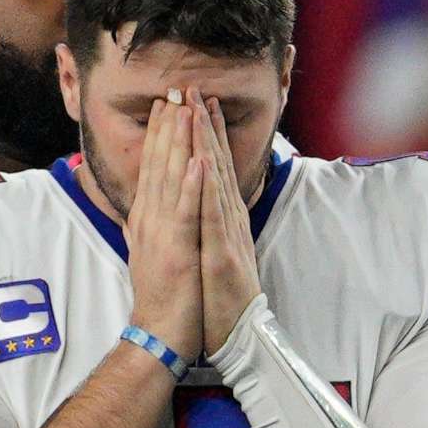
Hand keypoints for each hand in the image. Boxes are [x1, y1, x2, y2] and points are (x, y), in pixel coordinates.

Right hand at [123, 98, 203, 361]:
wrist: (159, 334)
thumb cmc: (160, 298)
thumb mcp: (148, 254)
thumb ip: (144, 227)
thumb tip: (139, 209)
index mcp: (147, 220)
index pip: (152, 169)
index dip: (159, 136)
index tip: (167, 106)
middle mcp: (150, 220)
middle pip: (159, 165)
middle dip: (168, 127)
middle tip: (175, 91)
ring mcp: (162, 233)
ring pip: (171, 179)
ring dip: (178, 143)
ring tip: (185, 110)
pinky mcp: (178, 249)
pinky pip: (186, 211)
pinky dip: (191, 184)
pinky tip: (197, 158)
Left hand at [198, 95, 262, 357]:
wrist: (232, 337)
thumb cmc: (219, 299)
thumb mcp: (211, 252)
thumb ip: (207, 225)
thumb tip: (198, 201)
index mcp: (222, 220)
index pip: (212, 170)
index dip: (204, 136)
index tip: (194, 104)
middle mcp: (228, 221)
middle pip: (216, 167)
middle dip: (205, 127)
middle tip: (195, 89)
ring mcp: (228, 235)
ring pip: (216, 182)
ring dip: (208, 144)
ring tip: (198, 110)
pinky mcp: (224, 254)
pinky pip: (213, 216)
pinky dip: (207, 187)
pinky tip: (202, 161)